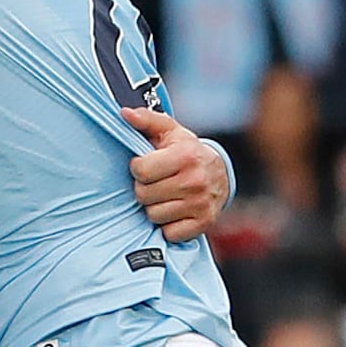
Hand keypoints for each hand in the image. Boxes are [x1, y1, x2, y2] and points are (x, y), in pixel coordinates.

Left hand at [121, 107, 229, 241]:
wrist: (221, 174)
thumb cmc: (188, 152)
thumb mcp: (170, 132)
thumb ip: (147, 120)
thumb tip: (124, 113)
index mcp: (186, 156)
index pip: (140, 170)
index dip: (138, 168)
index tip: (147, 165)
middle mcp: (196, 181)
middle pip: (143, 195)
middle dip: (145, 188)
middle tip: (157, 182)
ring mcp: (201, 204)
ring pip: (153, 215)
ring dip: (155, 207)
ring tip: (166, 196)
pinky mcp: (204, 223)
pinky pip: (169, 233)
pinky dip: (168, 225)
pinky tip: (175, 211)